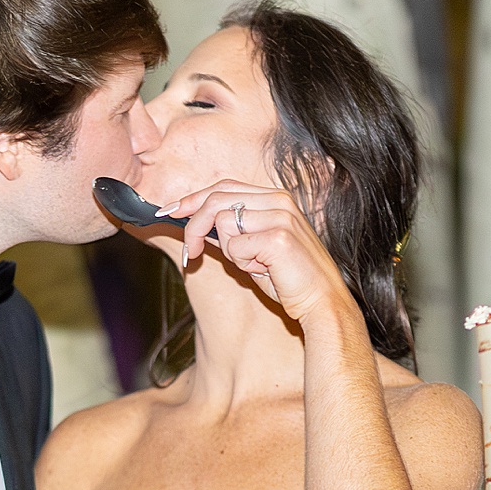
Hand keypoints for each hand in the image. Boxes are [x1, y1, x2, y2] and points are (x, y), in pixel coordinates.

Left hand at [163, 180, 356, 323]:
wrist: (322, 302)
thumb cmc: (290, 279)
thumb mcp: (256, 249)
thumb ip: (232, 232)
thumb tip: (197, 226)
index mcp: (275, 198)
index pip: (223, 187)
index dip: (192, 199)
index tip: (168, 212)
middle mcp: (278, 200)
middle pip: (215, 199)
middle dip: (193, 227)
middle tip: (190, 253)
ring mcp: (279, 216)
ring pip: (222, 221)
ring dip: (229, 251)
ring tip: (253, 265)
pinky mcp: (278, 236)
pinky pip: (234, 246)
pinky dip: (241, 263)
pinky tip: (263, 270)